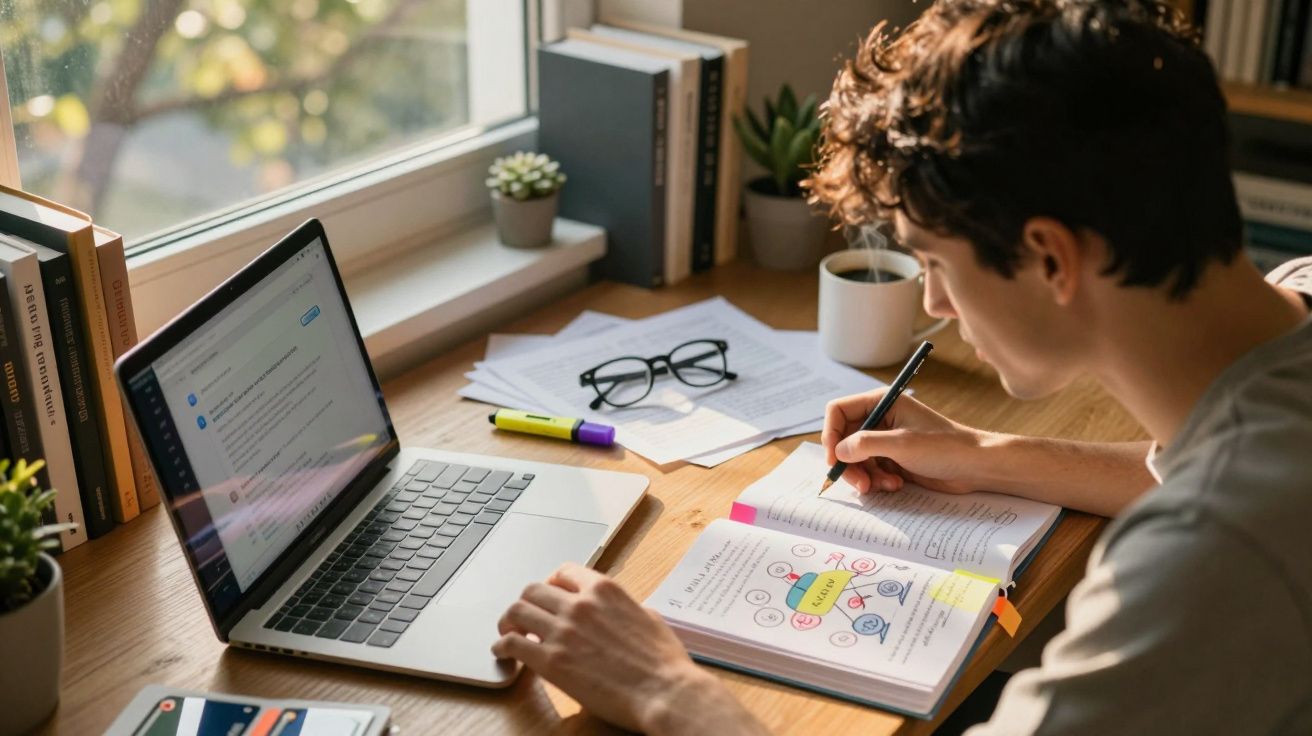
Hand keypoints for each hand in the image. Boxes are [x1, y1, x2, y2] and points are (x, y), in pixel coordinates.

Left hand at [493, 563, 764, 735]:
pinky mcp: (552, 661)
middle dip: (527, 602)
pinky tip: (503, 653)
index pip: (564, 571)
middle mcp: (580, 604)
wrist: (665, 692)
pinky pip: (512, 643)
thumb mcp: (649, 618)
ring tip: (508, 633)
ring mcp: (564, 631)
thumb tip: (616, 612)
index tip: (548, 594)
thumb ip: (624, 609)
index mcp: (605, 590)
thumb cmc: (664, 662)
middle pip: (533, 589)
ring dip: (509, 622)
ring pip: (517, 612)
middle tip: (525, 617)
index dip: (551, 583)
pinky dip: (502, 646)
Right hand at [821, 388, 988, 494]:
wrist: (975, 466)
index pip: (839, 411)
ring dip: (866, 475)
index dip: (831, 435)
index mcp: (881, 402)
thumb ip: (865, 445)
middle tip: (860, 484)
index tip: (834, 460)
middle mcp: (880, 419)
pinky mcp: (893, 458)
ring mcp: (886, 439)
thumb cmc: (944, 447)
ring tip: (886, 485)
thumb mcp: (901, 444)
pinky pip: (871, 470)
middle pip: (844, 439)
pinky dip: (878, 480)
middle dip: (849, 464)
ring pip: (856, 459)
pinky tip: (896, 484)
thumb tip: (838, 452)